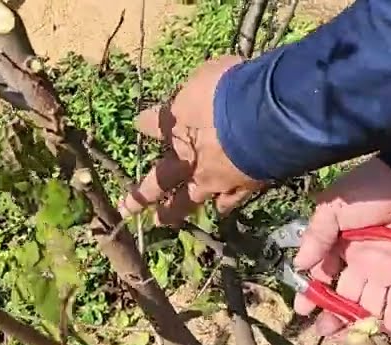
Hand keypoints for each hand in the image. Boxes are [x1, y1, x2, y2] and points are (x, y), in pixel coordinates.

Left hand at [118, 56, 265, 224]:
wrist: (265, 115)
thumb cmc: (231, 89)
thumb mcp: (207, 75)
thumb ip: (198, 89)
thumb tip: (198, 91)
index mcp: (175, 127)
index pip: (151, 124)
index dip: (145, 123)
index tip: (139, 123)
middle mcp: (187, 159)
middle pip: (156, 181)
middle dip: (139, 196)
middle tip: (125, 209)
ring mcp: (211, 179)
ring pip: (186, 202)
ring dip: (172, 213)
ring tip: (160, 222)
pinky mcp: (239, 189)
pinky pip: (227, 202)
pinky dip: (223, 205)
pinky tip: (219, 209)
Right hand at [294, 158, 390, 339]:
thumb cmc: (374, 189)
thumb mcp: (336, 207)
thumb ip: (317, 236)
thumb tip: (299, 267)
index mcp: (340, 245)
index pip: (322, 275)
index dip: (312, 293)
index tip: (302, 310)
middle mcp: (361, 262)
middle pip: (344, 296)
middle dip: (333, 315)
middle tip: (325, 331)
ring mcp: (386, 271)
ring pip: (368, 305)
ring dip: (359, 324)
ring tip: (348, 341)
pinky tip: (384, 342)